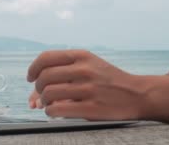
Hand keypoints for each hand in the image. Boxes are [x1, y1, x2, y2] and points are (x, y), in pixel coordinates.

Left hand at [27, 49, 146, 119]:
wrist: (138, 94)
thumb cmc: (109, 80)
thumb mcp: (90, 66)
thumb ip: (65, 72)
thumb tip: (34, 94)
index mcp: (82, 56)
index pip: (46, 58)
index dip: (33, 68)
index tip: (31, 77)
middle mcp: (84, 70)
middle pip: (44, 77)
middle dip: (37, 88)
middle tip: (42, 94)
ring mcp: (88, 89)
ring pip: (48, 94)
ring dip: (44, 101)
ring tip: (50, 104)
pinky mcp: (91, 108)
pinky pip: (58, 110)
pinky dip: (50, 112)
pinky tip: (55, 112)